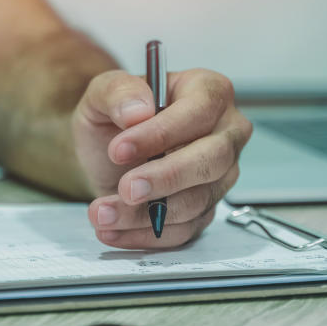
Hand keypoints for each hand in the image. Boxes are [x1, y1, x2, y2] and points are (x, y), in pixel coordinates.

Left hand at [72, 69, 251, 248]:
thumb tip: (137, 111)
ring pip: (196, 201)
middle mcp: (224, 133)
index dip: (161, 133)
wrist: (108, 153)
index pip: (200, 111)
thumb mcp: (103, 92)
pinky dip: (145, 234)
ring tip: (102, 212)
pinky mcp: (205, 209)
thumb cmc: (115, 116)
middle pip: (211, 160)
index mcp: (209, 92)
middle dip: (165, 178)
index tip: (119, 149)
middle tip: (125, 188)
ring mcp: (219, 176)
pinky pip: (183, 230)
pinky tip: (113, 230)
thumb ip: (117, 91)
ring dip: (146, 213)